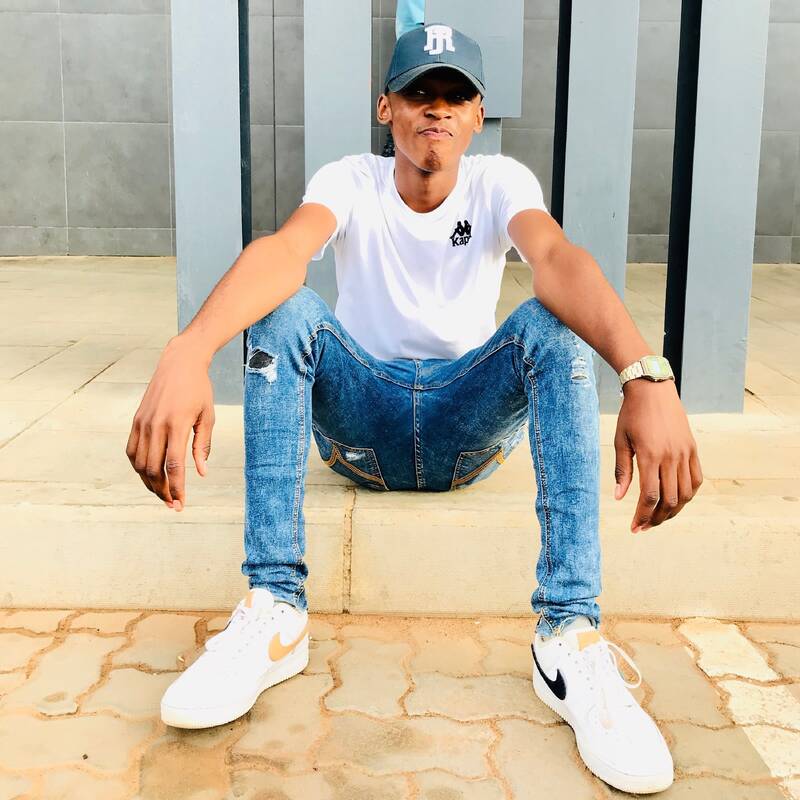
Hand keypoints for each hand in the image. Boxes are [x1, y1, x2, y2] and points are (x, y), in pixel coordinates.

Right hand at [125, 336, 214, 510]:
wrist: (179, 364)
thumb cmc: (199, 390)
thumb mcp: (208, 417)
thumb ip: (203, 446)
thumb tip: (201, 473)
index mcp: (176, 425)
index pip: (173, 466)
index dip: (176, 488)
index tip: (181, 504)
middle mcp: (156, 425)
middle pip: (153, 469)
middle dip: (162, 491)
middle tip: (173, 504)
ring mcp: (143, 423)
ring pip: (139, 463)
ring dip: (148, 482)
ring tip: (162, 493)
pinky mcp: (136, 420)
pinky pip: (132, 450)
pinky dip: (138, 467)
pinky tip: (149, 475)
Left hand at [613, 378, 702, 532]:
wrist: (652, 390)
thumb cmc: (631, 415)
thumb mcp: (620, 441)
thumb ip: (622, 470)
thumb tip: (620, 498)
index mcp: (650, 456)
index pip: (650, 496)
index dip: (642, 516)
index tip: (634, 527)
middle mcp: (671, 457)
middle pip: (669, 499)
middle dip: (656, 518)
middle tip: (644, 527)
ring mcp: (685, 453)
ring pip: (685, 493)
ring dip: (673, 510)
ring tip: (659, 518)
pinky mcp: (692, 449)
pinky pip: (696, 479)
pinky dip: (688, 494)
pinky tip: (676, 500)